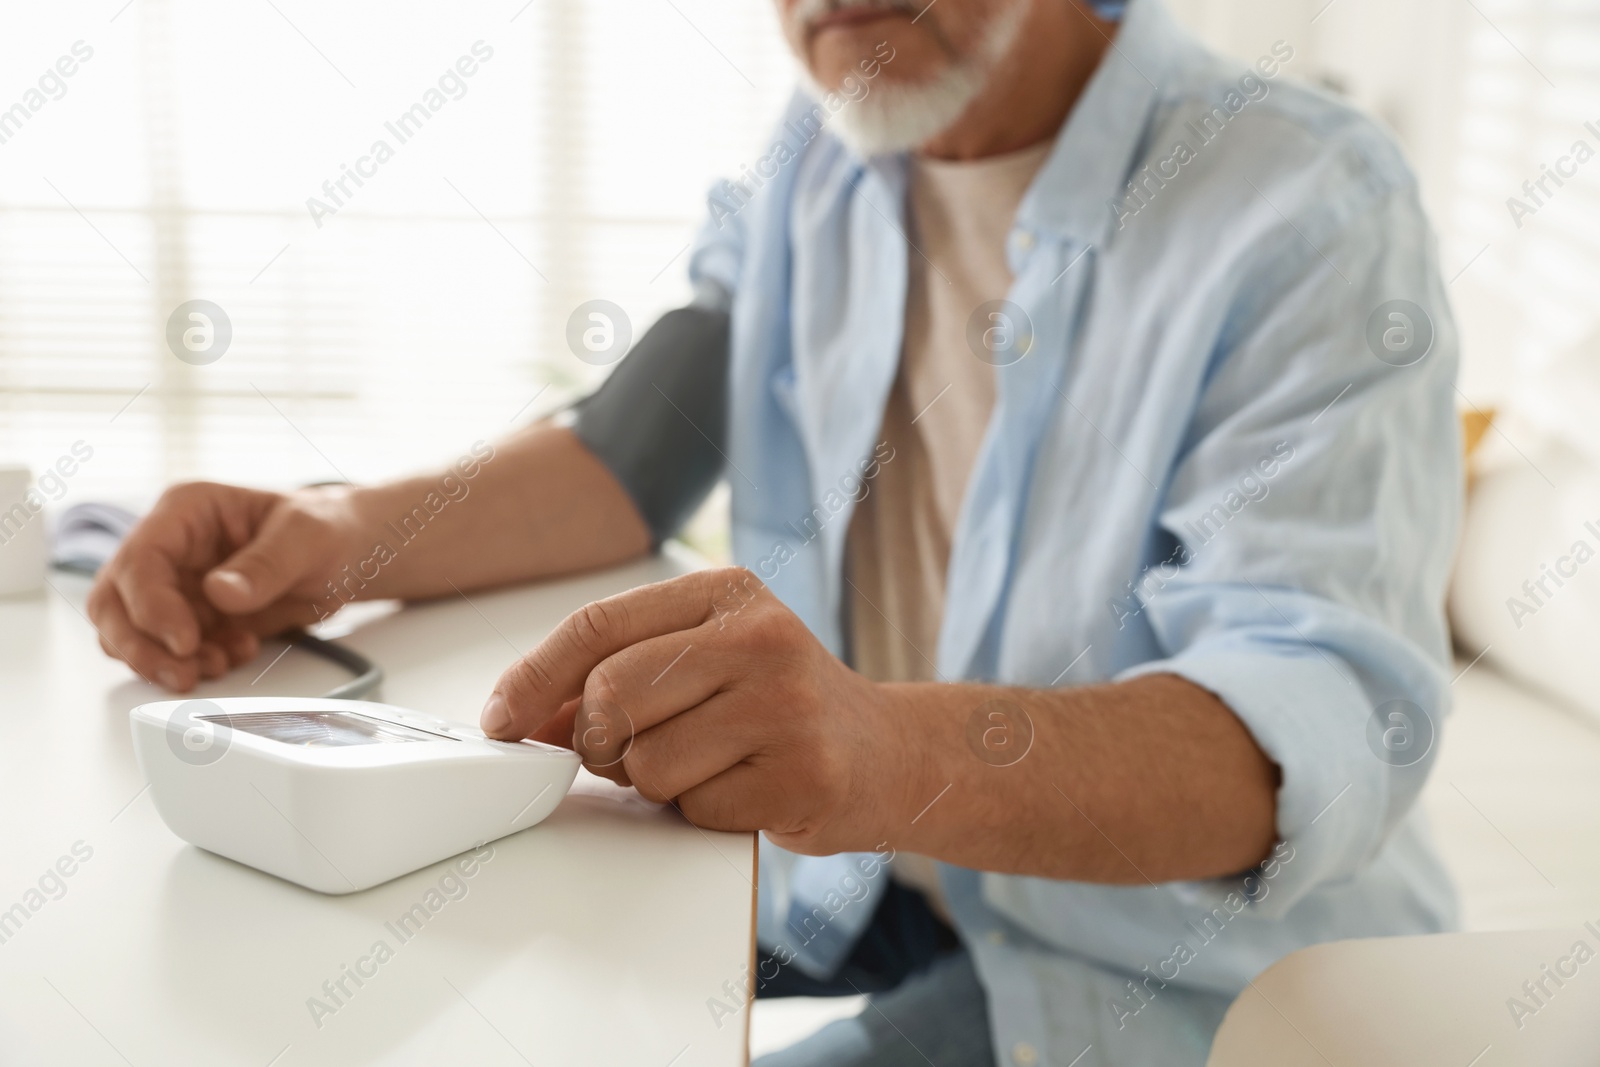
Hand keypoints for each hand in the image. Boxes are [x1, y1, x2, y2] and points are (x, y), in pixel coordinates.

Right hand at [87, 482, 365, 690]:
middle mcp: (171, 548)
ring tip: (217, 665)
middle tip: (183, 674)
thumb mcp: (308, 536)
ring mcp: (179, 585)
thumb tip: (220, 593)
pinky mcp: (195, 619)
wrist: (351, 555)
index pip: (140, 560)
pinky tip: (236, 654)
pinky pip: (172, 651)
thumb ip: (266, 563)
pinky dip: (195, 663)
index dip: (151, 606)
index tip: (184, 641)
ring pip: (133, 632)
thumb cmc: (329, 528)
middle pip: (116, 602)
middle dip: (141, 645)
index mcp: (186, 512)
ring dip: (164, 661)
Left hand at [480, 567, 900, 853]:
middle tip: (630, 753)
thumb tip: (522, 712)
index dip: (534, 678)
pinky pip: (694, 808)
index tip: (502, 719)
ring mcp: (786, 704)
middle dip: (601, 741)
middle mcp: (761, 636)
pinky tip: (744, 788)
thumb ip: (621, 670)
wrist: (887, 754)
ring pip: (646, 761)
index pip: (598, 625)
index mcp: (728, 591)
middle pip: (611, 694)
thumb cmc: (779, 706)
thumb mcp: (706, 658)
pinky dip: (700, 813)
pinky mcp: (801, 774)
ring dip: (656, 783)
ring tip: (707, 765)